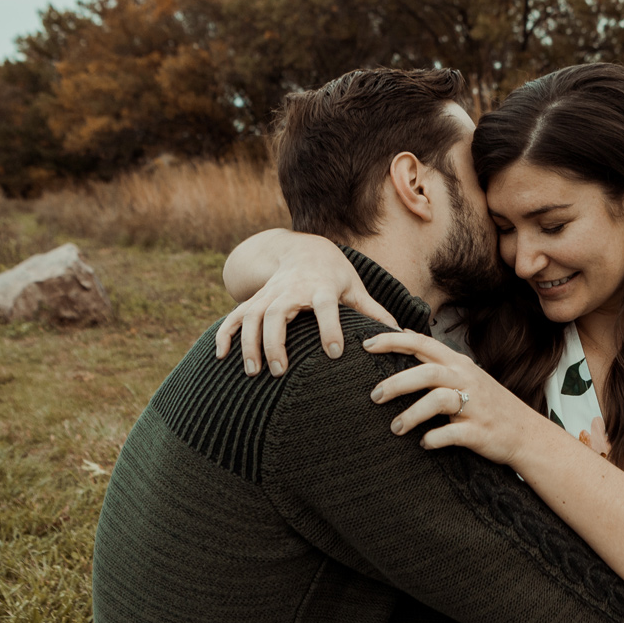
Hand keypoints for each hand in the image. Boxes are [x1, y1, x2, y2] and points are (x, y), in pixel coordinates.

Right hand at [215, 236, 397, 375]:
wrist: (303, 250)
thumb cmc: (335, 275)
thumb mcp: (355, 288)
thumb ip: (374, 312)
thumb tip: (402, 335)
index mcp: (322, 287)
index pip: (325, 306)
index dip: (330, 327)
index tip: (334, 352)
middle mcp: (292, 289)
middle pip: (278, 313)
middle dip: (277, 341)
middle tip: (280, 371)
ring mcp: (269, 294)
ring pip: (252, 316)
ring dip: (249, 343)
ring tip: (252, 371)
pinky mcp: (254, 299)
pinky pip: (234, 316)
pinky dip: (225, 334)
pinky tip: (221, 357)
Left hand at [363, 330, 560, 467]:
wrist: (525, 433)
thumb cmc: (488, 403)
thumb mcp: (465, 374)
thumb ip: (436, 358)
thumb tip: (403, 334)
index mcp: (458, 364)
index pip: (422, 343)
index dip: (393, 340)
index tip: (366, 344)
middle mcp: (466, 380)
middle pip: (427, 371)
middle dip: (397, 383)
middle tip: (374, 396)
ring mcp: (474, 406)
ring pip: (438, 401)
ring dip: (412, 414)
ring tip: (395, 428)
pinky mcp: (479, 431)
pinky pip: (451, 434)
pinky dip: (433, 439)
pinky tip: (424, 443)